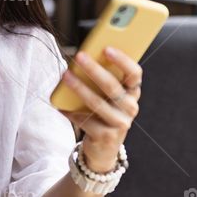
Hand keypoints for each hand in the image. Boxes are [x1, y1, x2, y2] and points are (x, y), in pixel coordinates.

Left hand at [58, 46, 141, 172]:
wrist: (103, 148)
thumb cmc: (103, 114)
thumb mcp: (107, 97)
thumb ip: (101, 80)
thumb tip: (82, 59)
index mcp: (132, 93)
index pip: (134, 73)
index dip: (122, 60)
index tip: (106, 48)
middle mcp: (130, 108)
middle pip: (113, 86)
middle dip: (94, 69)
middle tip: (79, 57)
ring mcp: (120, 123)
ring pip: (97, 103)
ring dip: (79, 88)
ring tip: (65, 76)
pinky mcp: (107, 137)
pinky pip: (86, 120)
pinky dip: (72, 112)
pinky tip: (62, 106)